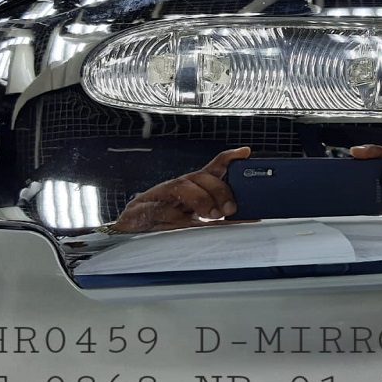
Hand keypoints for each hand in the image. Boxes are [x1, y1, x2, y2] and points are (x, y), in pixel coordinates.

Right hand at [112, 147, 250, 232]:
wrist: (131, 228)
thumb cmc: (165, 221)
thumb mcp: (197, 221)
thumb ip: (220, 220)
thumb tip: (250, 219)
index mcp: (193, 187)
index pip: (213, 168)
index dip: (229, 158)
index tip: (244, 152)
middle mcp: (180, 186)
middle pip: (202, 176)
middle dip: (219, 189)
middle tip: (230, 208)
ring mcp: (162, 194)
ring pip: (183, 185)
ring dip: (200, 199)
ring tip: (211, 214)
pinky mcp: (145, 207)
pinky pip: (161, 205)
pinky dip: (171, 211)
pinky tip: (180, 218)